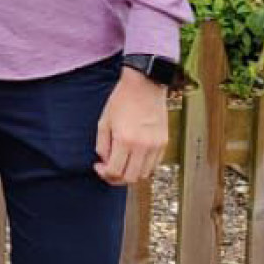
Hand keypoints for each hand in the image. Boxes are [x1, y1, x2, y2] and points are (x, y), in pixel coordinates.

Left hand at [94, 69, 168, 184]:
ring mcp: (156, 146)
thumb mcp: (104, 122)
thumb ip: (102, 145)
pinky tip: (134, 158)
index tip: (99, 167)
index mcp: (125, 140)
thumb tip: (105, 162)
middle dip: (116, 178)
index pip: (115, 171)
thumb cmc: (122, 100)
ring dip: (131, 173)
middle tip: (108, 169)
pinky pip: (154, 165)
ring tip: (122, 163)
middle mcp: (142, 146)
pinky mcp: (164, 143)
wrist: (145, 86)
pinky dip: (143, 166)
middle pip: (130, 178)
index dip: (104, 174)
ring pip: (144, 174)